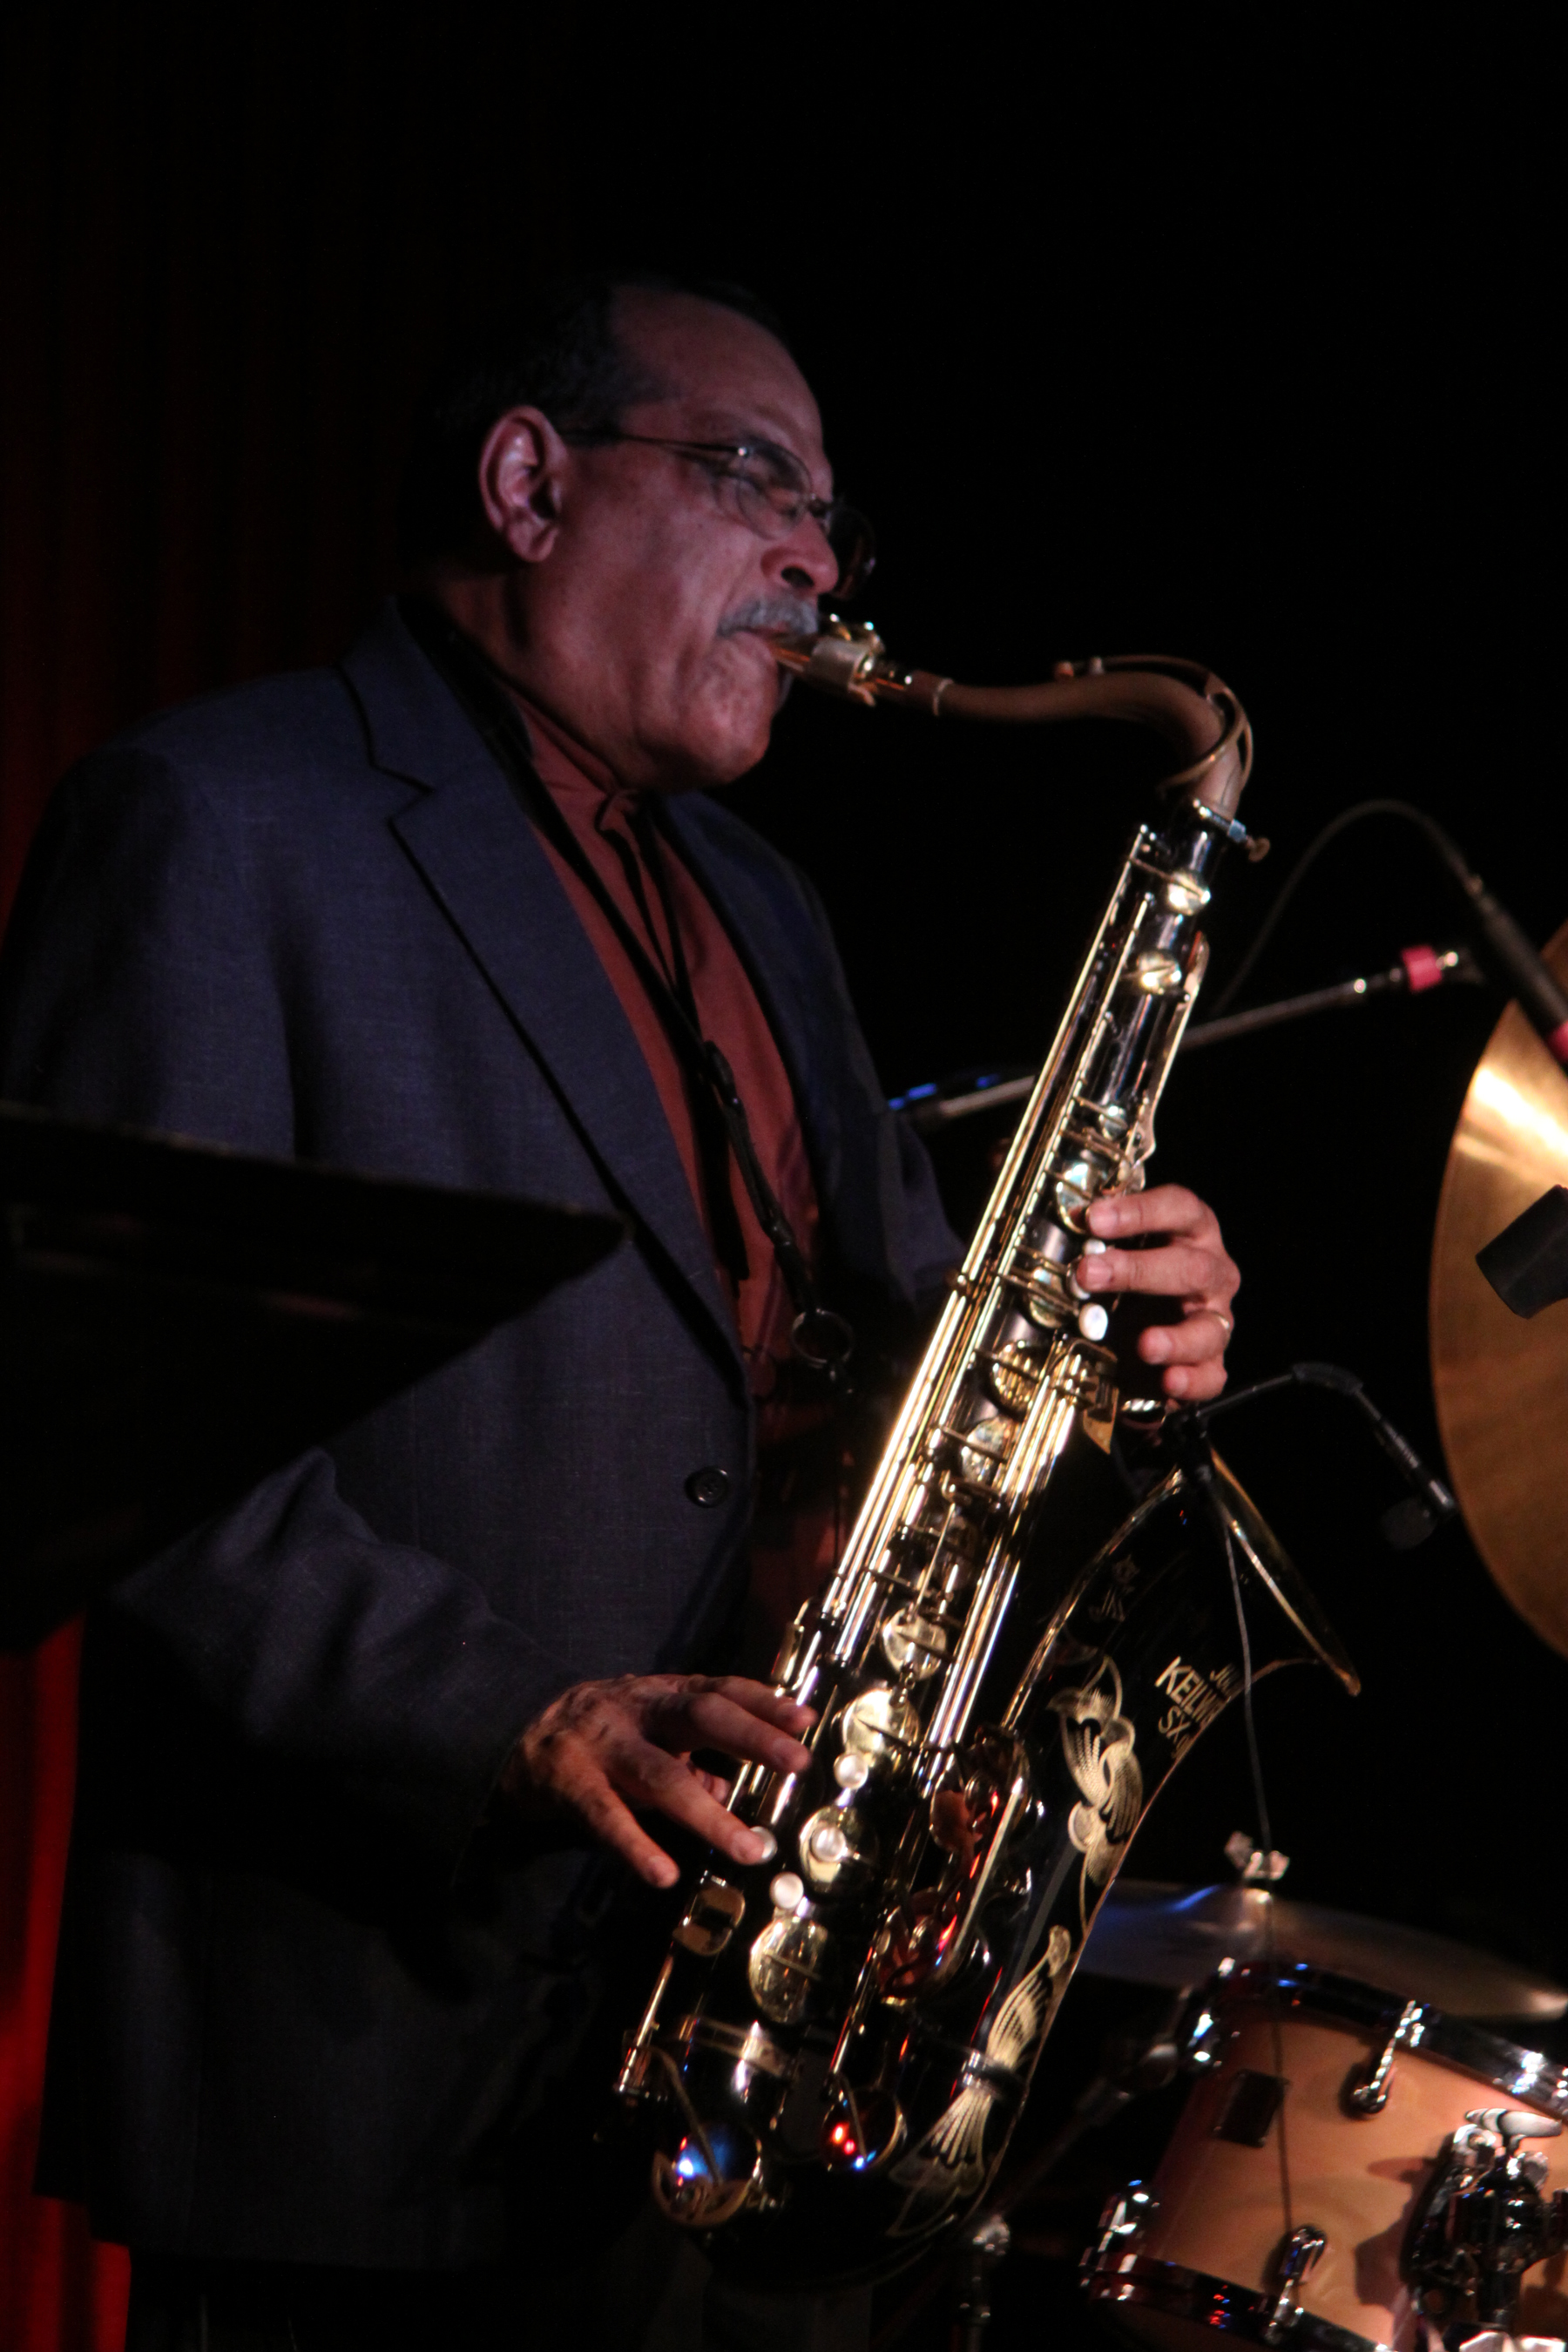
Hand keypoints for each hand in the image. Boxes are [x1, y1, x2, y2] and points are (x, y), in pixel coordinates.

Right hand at [499, 1673, 814, 1888]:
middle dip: (752, 1737)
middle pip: (701, 1715)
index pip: (721, 1689)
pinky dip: (636, 1845)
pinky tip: (663, 1874)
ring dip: (708, 1815)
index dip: (764, 1702)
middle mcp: (636, 1709)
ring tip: (748, 1848)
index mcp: (661, 1695)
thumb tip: (729, 1793)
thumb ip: (690, 1761)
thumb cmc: (600, 1737)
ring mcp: (602, 1744)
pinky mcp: (570, 1782)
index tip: (806, 1720)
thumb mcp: (648, 1735)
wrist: (514, 1736)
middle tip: (797, 1762)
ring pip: (661, 1776)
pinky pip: (607, 1817)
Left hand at [1079, 1184, 1238, 1402]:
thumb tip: (1062, 1225)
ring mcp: (1215, 1320)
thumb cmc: (1132, 1278)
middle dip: (1138, 1271)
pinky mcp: (1211, 1362)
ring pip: (1208, 1327)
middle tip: (1089, 1273)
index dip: (1138, 1211)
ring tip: (1144, 1345)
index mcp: (1192, 1233)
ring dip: (1176, 1338)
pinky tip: (1168, 1382)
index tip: (1092, 1218)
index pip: (1178, 1209)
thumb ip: (1098, 1239)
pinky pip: (1210, 1375)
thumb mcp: (1116, 1252)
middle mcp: (1212, 1273)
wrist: (1142, 1331)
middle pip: (1191, 1268)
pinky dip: (1191, 1381)